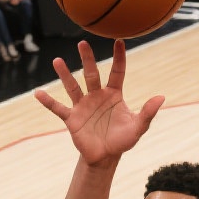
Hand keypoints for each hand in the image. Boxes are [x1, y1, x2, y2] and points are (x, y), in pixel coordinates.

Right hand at [36, 39, 163, 165]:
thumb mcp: (138, 127)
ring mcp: (82, 106)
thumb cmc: (122, 140)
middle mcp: (96, 96)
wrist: (105, 157)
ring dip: (65, 75)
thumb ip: (148, 113)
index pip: (117, 72)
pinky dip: (48, 102)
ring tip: (57, 61)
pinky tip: (37, 93)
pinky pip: (58, 109)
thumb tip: (161, 97)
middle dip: (87, 59)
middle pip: (91, 74)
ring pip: (73, 87)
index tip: (119, 41)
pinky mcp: (72, 119)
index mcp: (113, 95)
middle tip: (83, 43)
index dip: (119, 57)